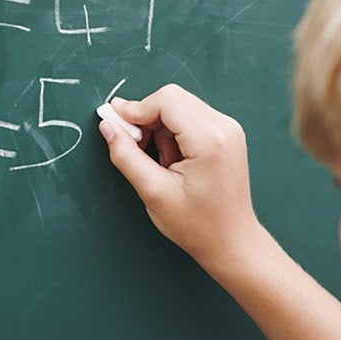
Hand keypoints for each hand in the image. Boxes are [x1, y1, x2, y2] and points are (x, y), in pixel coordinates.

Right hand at [100, 84, 264, 273]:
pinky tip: (171, 160)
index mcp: (210, 139)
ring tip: (160, 163)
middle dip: (146, 119)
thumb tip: (108, 127)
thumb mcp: (154, 192)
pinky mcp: (226, 134)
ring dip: (159, 128)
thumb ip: (126, 156)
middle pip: (172, 99)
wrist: (232, 241)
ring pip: (179, 107)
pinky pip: (190, 118)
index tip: (114, 126)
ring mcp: (228, 129)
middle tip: (134, 149)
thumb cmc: (198, 225)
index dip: (134, 110)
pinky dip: (173, 132)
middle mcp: (224, 126)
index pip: (165, 100)